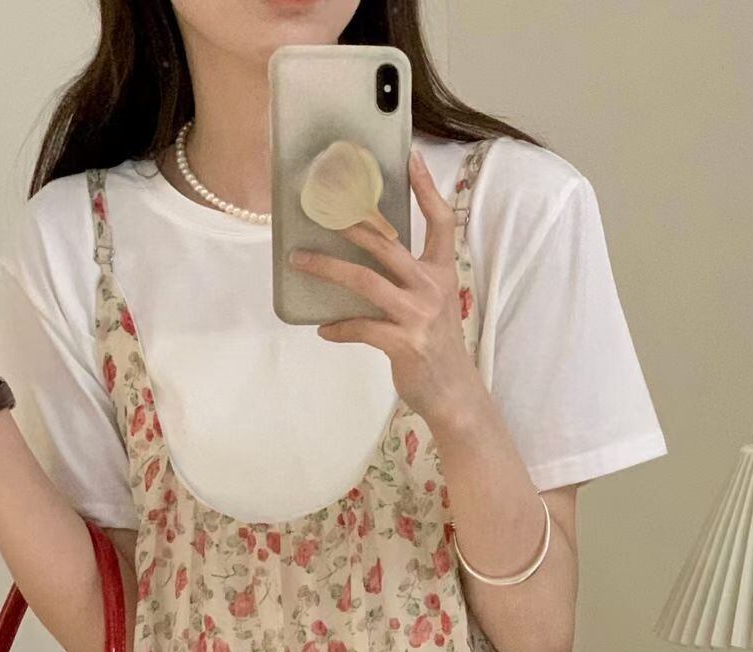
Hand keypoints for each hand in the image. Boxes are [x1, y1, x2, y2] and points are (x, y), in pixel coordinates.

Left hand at [289, 148, 485, 429]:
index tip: (410, 156)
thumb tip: (364, 257)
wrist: (454, 393)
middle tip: (319, 208)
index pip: (440, 221)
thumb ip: (410, 279)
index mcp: (441, 273)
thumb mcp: (434, 304)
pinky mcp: (403, 343)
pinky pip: (361, 327)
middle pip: (386, 244)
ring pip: (365, 280)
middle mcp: (432, 288)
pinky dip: (338, 327)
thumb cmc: (436, 346)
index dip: (427, 188)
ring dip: (327, 268)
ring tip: (298, 260)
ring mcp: (418, 315)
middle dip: (349, 224)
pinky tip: (324, 329)